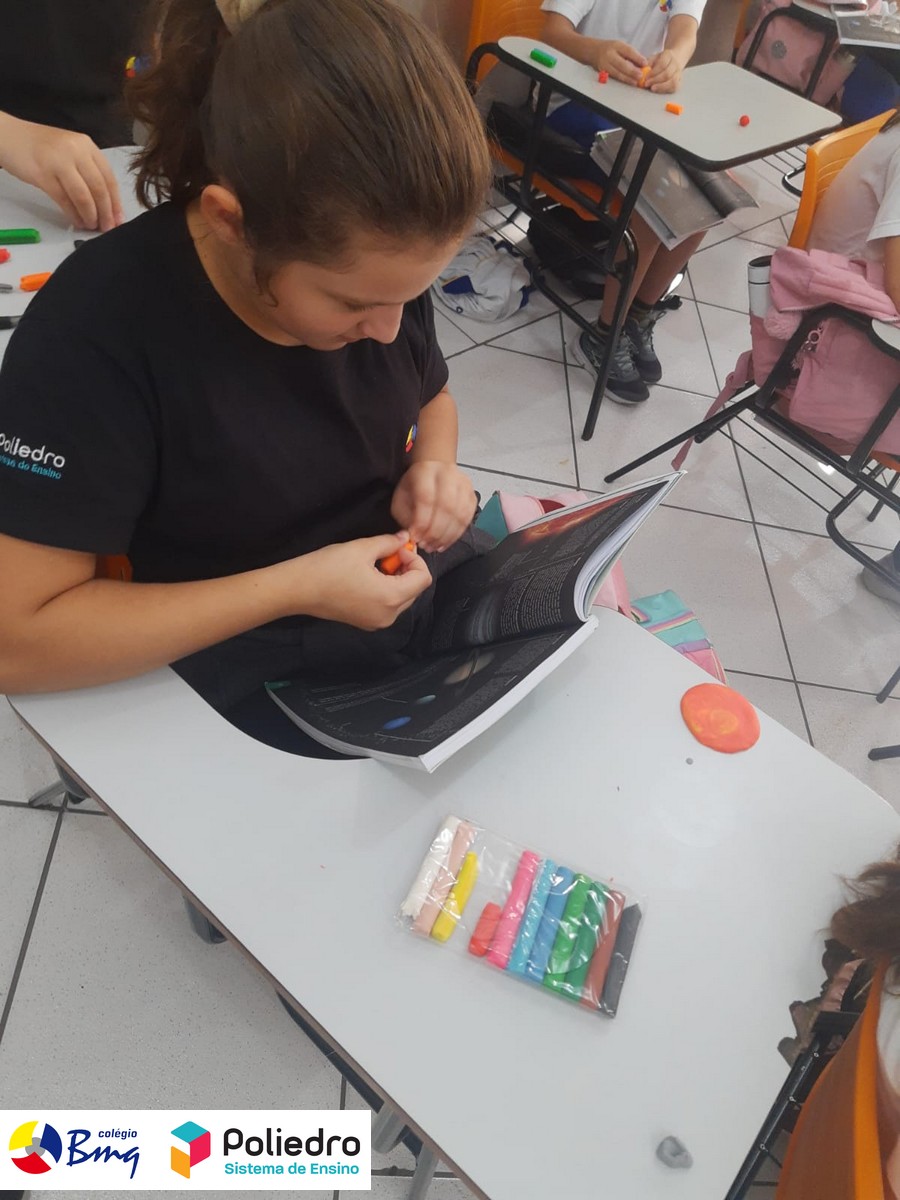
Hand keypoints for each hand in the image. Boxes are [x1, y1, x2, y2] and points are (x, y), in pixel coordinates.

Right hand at [0, 114, 123, 230]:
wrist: (8, 136)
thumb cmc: (40, 147)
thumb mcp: (69, 151)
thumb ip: (87, 170)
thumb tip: (106, 202)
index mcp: (86, 145)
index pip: (108, 177)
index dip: (115, 202)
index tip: (119, 219)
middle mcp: (75, 150)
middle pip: (98, 188)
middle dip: (106, 212)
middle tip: (107, 227)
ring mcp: (58, 161)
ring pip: (83, 195)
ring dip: (90, 215)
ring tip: (91, 226)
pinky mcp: (42, 174)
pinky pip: (64, 200)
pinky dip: (73, 214)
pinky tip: (76, 221)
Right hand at [290, 532, 431, 630]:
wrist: (298, 589)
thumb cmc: (329, 567)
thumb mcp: (362, 548)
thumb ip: (389, 543)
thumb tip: (405, 538)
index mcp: (391, 598)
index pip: (423, 578)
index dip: (415, 559)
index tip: (396, 549)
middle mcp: (389, 615)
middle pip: (415, 590)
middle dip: (406, 569)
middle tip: (387, 554)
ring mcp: (377, 623)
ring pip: (402, 598)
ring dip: (396, 579)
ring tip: (375, 565)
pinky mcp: (366, 623)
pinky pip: (388, 606)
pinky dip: (386, 590)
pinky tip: (368, 578)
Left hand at [391, 461, 476, 552]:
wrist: (434, 471)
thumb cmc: (416, 487)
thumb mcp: (401, 499)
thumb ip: (405, 518)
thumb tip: (413, 536)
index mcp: (426, 472)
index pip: (426, 498)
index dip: (421, 522)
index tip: (416, 537)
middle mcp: (448, 475)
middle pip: (446, 506)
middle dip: (435, 531)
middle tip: (426, 545)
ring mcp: (463, 484)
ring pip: (459, 514)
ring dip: (446, 536)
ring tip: (434, 546)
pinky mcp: (472, 495)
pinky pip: (467, 519)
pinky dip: (456, 534)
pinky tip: (445, 541)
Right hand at [593, 40, 645, 84]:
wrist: (595, 51)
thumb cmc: (612, 49)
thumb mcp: (622, 47)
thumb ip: (632, 55)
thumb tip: (643, 64)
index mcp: (617, 46)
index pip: (628, 51)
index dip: (637, 58)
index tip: (645, 63)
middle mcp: (609, 54)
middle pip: (621, 64)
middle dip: (632, 71)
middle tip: (640, 75)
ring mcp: (605, 64)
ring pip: (617, 73)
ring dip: (628, 78)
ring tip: (636, 81)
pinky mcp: (603, 72)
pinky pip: (614, 77)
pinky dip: (623, 80)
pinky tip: (630, 82)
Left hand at [647, 50, 683, 92]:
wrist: (673, 59)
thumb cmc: (660, 60)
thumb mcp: (653, 58)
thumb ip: (647, 64)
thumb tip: (640, 72)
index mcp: (668, 55)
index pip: (662, 64)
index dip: (653, 72)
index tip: (645, 78)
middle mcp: (675, 63)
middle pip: (667, 74)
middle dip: (655, 80)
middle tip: (646, 84)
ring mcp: (679, 72)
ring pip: (673, 82)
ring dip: (661, 87)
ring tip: (652, 88)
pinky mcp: (679, 81)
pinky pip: (675, 87)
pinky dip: (666, 90)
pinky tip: (658, 90)